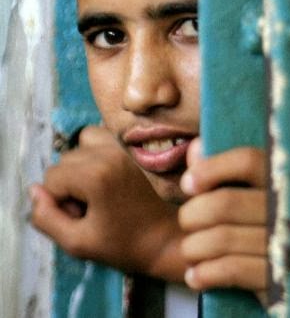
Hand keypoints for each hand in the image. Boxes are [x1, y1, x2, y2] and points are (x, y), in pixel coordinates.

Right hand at [30, 126, 185, 281]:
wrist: (160, 238)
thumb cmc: (121, 245)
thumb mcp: (76, 242)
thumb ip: (46, 218)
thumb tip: (35, 190)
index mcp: (96, 175)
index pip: (51, 178)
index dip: (58, 203)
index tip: (81, 219)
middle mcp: (108, 154)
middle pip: (63, 163)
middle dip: (67, 188)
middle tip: (89, 211)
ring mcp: (119, 149)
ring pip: (76, 149)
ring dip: (77, 171)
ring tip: (94, 194)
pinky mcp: (126, 150)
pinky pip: (95, 138)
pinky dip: (90, 154)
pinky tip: (99, 177)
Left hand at [178, 139, 289, 307]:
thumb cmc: (283, 225)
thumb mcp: (266, 192)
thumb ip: (229, 170)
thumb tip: (196, 149)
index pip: (248, 161)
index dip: (212, 168)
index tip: (189, 183)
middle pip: (227, 202)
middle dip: (193, 214)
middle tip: (187, 222)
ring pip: (223, 238)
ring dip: (194, 246)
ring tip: (190, 250)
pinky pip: (233, 270)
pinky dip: (205, 273)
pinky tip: (196, 275)